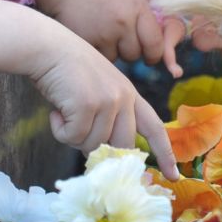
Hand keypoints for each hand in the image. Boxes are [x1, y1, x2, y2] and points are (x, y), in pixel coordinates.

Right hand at [28, 27, 177, 177]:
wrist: (48, 47)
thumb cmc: (67, 70)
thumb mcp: (98, 90)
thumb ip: (108, 117)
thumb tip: (104, 153)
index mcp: (129, 94)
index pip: (154, 127)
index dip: (164, 152)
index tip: (173, 175)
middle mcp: (124, 98)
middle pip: (122, 146)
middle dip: (102, 152)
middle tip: (78, 137)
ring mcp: (108, 101)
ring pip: (93, 145)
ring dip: (73, 135)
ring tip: (64, 111)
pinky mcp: (88, 105)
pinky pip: (73, 137)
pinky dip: (60, 130)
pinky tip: (56, 110)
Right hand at [30, 0, 179, 76]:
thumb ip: (146, 0)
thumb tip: (165, 19)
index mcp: (138, 7)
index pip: (155, 43)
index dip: (154, 53)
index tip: (149, 55)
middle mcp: (124, 21)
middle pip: (135, 55)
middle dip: (130, 51)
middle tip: (120, 40)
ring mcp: (104, 33)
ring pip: (116, 59)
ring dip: (111, 52)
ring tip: (102, 35)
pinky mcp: (86, 41)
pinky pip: (97, 58)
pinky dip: (95, 52)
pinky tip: (90, 37)